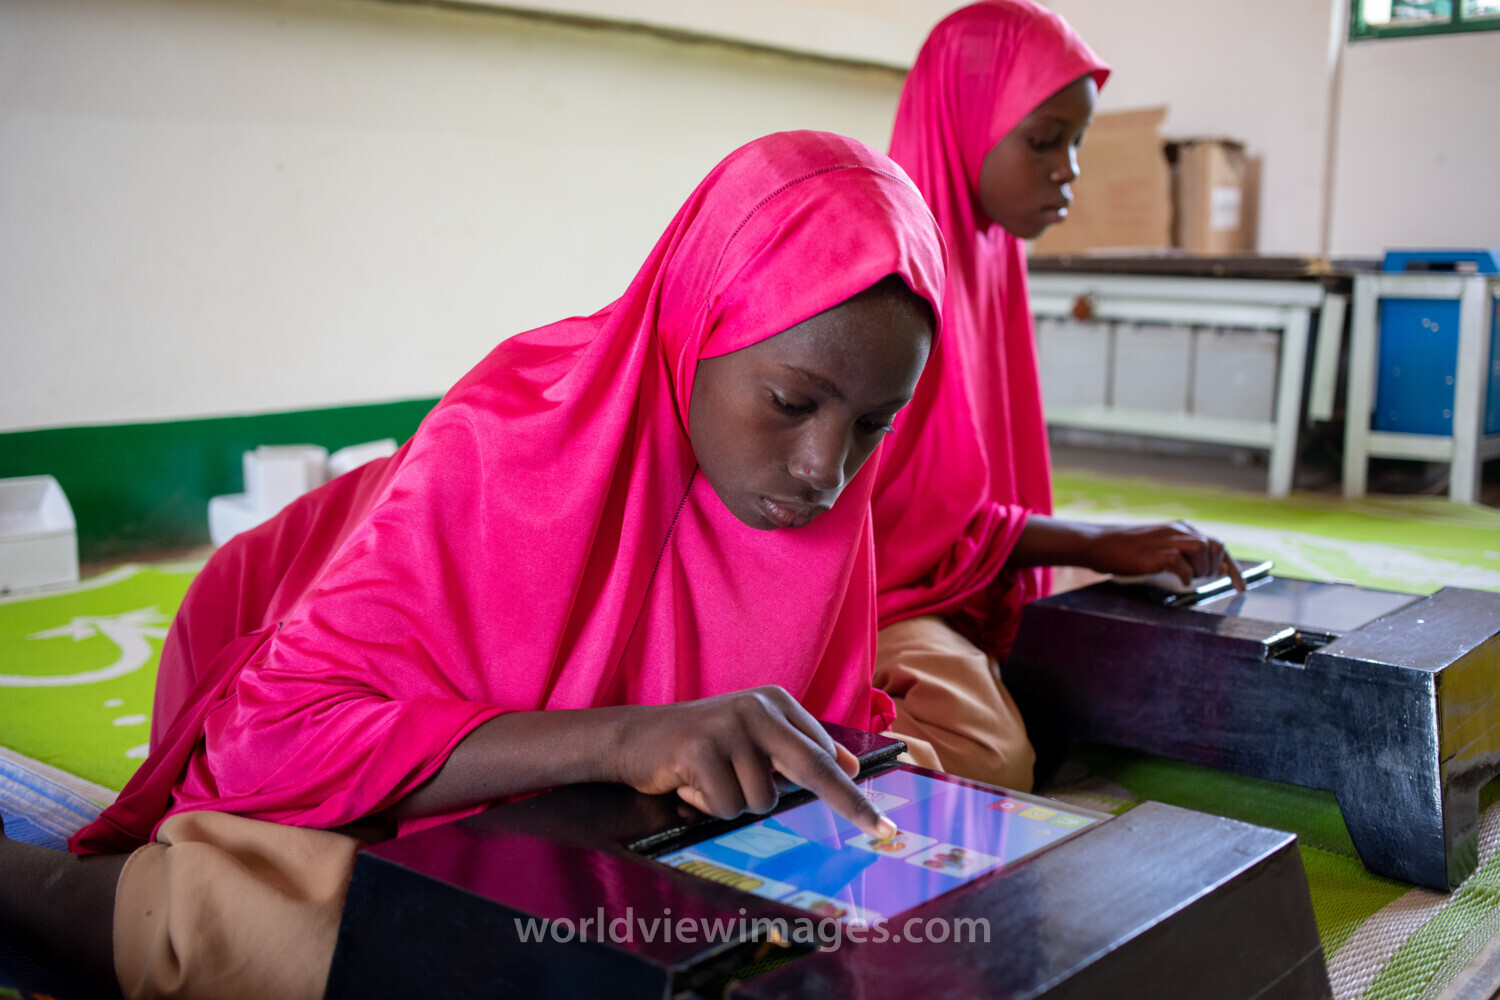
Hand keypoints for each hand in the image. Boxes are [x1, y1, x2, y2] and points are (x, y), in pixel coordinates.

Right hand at [614, 687, 896, 839]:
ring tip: (709, 783)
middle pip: (813, 767)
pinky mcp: (700, 747)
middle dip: (849, 804)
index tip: (881, 823)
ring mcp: (730, 726)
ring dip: (734, 805)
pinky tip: (689, 785)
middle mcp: (758, 709)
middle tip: (882, 834)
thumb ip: (795, 750)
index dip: (852, 792)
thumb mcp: (752, 740)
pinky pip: (726, 805)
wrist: (634, 738)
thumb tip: (849, 767)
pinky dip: (707, 807)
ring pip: (761, 800)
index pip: (824, 753)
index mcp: (776, 703)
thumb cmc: (699, 746)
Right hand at [1083, 521, 1245, 590]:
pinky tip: (1178, 579)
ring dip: (1201, 570)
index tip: (1241, 587)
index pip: (1218, 545)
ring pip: (1203, 550)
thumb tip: (1212, 570)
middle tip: (1199, 579)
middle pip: (1216, 546)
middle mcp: (1179, 530)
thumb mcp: (1162, 549)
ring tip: (1187, 578)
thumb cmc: (1130, 551)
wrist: (1100, 544)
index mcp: (1182, 529)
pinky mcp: (1155, 552)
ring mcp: (1167, 540)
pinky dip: (1185, 574)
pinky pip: (1181, 562)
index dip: (1233, 568)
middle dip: (1215, 568)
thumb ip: (1186, 556)